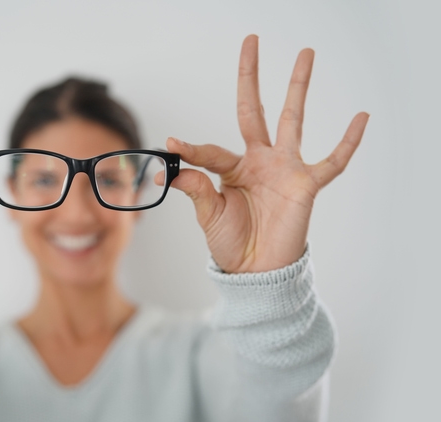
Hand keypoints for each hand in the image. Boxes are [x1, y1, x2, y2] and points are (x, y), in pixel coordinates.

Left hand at [167, 35, 368, 272]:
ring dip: (298, 87)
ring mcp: (284, 169)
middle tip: (250, 42)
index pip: (209, 150)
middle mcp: (258, 161)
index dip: (190, 149)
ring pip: (293, 119)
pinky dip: (348, 142)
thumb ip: (194, 189)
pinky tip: (361, 117)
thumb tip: (170, 169)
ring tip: (306, 54)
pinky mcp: (306, 185)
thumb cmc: (230, 243)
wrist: (256, 271)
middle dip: (251, 77)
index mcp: (231, 169)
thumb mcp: (208, 215)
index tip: (170, 145)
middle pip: (254, 110)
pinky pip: (332, 161)